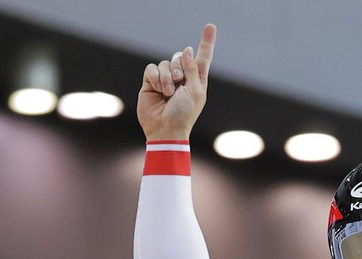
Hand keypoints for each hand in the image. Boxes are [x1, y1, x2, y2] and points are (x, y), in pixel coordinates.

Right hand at [138, 23, 215, 141]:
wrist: (165, 130)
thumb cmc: (184, 115)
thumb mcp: (194, 91)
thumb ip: (192, 69)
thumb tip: (186, 50)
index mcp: (196, 81)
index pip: (202, 58)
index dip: (206, 43)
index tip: (210, 27)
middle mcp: (181, 79)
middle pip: (180, 57)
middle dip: (178, 66)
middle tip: (178, 82)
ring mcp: (165, 80)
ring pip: (165, 63)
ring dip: (166, 77)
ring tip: (167, 94)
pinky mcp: (151, 83)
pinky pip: (152, 68)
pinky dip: (155, 77)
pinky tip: (157, 90)